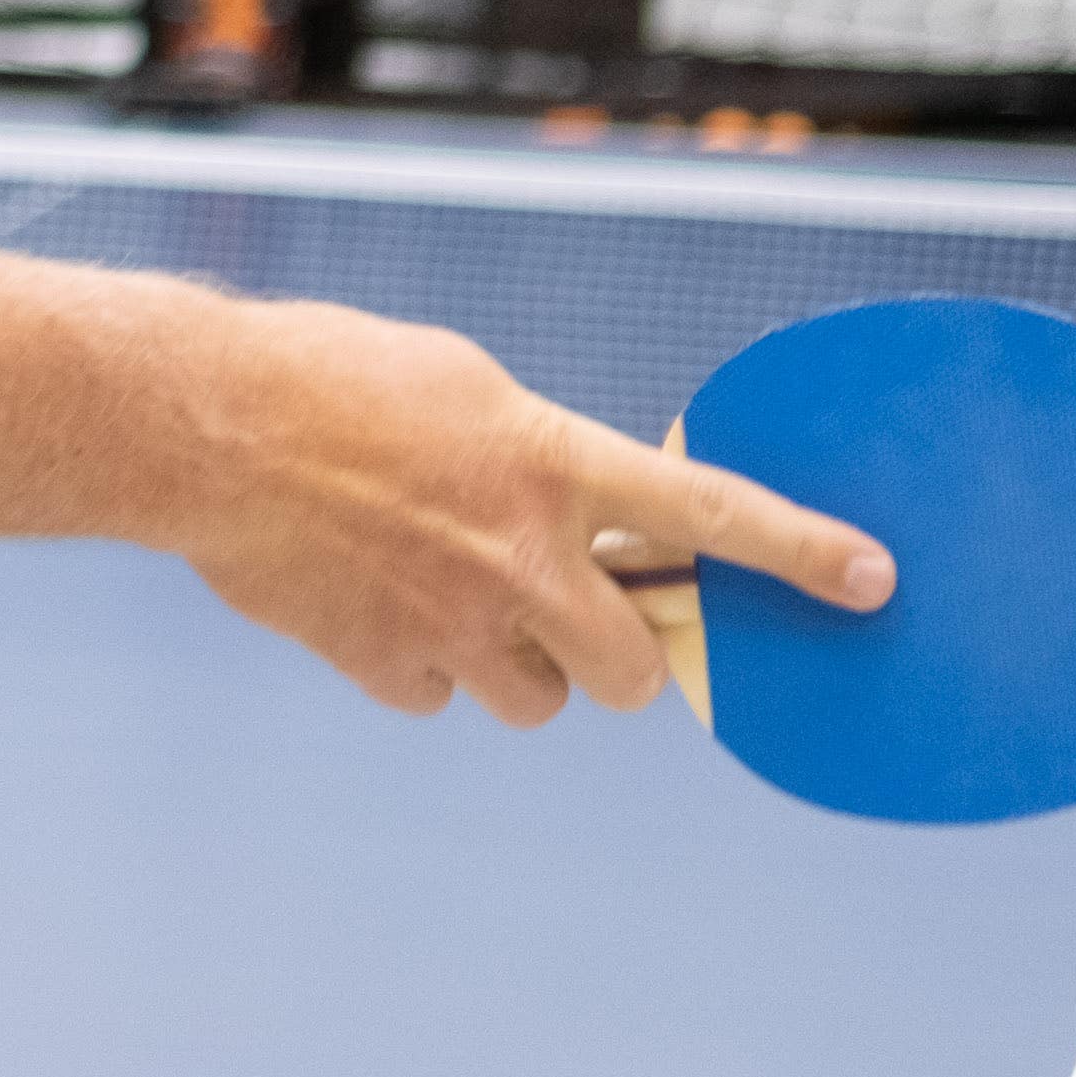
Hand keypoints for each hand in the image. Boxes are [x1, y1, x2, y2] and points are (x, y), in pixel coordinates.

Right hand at [168, 299, 893, 726]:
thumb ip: (537, 457)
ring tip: (454, 596)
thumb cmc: (331, 377)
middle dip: (617, 657)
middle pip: (629, 670)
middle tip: (581, 619)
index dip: (798, 551)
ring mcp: (453, 620)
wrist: (203, 425)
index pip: (706, 517)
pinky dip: (422, 665)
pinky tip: (376, 604)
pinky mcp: (383, 662)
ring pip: (538, 699)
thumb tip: (577, 519)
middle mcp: (520, 554)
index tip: (872, 580)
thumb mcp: (463, 386)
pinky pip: (438, 696)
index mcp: (550, 462)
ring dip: (518, 664)